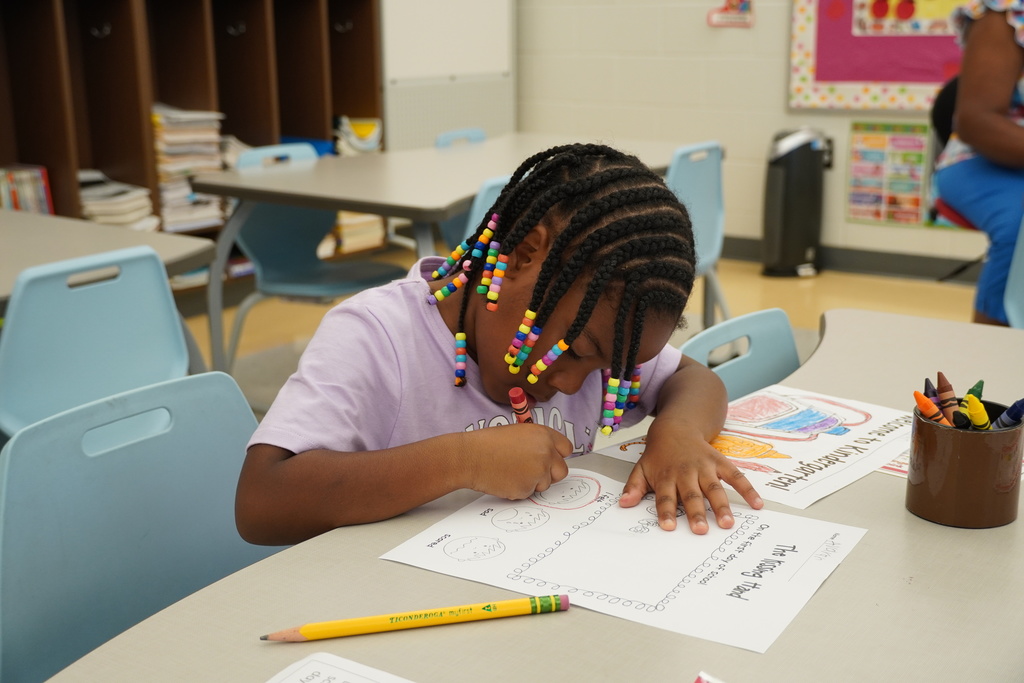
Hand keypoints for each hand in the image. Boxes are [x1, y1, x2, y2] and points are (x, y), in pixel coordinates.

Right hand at [464, 423, 571, 499]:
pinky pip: (529, 493)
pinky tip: (505, 479)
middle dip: (551, 474)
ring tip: (511, 472)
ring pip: (545, 484)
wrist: (471, 456)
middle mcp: (545, 453)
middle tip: (534, 472)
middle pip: (562, 471)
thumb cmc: (488, 443)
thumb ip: (537, 443)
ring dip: (533, 482)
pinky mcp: (527, 488)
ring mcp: (538, 472)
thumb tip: (548, 455)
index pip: (566, 448)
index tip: (552, 460)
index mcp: (544, 435)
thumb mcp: (518, 433)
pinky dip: (519, 489)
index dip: (558, 455)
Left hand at [618, 423, 762, 532]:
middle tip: (700, 530)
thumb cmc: (659, 455)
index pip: (665, 497)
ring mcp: (705, 467)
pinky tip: (757, 504)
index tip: (668, 527)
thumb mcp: (642, 468)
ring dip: (721, 506)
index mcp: (666, 476)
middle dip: (696, 513)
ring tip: (727, 523)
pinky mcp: (720, 463)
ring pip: (714, 488)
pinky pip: (736, 476)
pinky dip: (747, 490)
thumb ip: (633, 487)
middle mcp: (686, 472)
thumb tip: (623, 504)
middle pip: (691, 495)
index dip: (666, 511)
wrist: (677, 427)